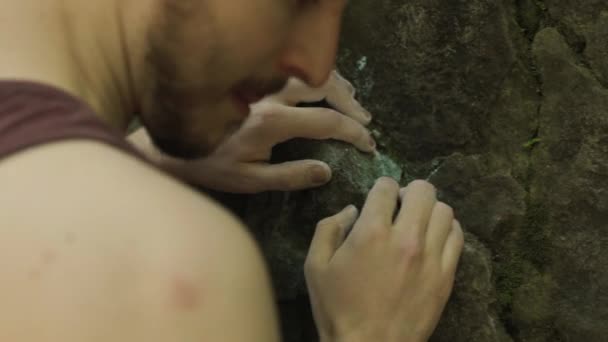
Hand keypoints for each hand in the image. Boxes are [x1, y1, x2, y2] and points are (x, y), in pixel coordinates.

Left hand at [130, 70, 375, 192]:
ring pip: (311, 73)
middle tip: (367, 123)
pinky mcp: (255, 78)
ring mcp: (263, 82)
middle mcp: (270, 94)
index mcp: (272, 121)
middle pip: (325, 87)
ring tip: (355, 105)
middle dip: (352, 105)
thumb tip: (326, 171)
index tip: (368, 144)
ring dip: (338, 87)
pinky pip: (294, 69)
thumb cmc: (210, 164)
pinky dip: (318, 78)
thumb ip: (289, 176)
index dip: (353, 132)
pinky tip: (327, 89)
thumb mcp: (249, 180)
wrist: (170, 141)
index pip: (326, 121)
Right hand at [304, 179, 463, 341]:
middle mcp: (406, 238)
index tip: (378, 197)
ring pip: (444, 211)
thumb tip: (351, 210)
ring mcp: (431, 257)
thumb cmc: (337, 309)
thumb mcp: (315, 266)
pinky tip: (434, 237)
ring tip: (418, 221)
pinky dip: (447, 229)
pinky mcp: (446, 275)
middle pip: (422, 191)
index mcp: (371, 232)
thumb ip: (328, 229)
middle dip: (409, 191)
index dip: (381, 187)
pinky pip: (457, 237)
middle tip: (400, 205)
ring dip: (429, 209)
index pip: (386, 187)